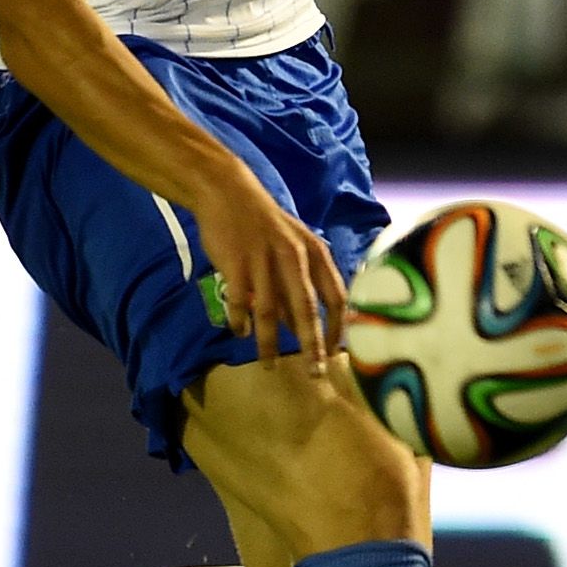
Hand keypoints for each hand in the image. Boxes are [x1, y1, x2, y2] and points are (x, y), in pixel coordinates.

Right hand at [191, 170, 345, 368]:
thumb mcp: (293, 248)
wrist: (228, 193)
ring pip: (270, 312)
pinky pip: (240, 302)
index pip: (337, 296)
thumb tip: (303, 328)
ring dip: (270, 343)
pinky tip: (239, 333)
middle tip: (315, 373)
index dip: (338, 328)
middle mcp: (293, 257)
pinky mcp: (236, 264)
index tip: (336, 353)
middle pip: (307, 310)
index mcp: (314, 253)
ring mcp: (263, 261)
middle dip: (312, 345)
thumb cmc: (265, 225)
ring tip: (270, 365)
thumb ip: (300, 285)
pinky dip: (240, 321)